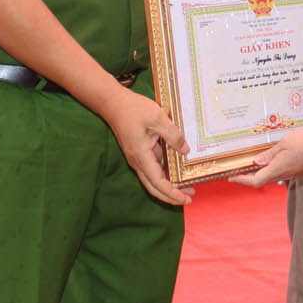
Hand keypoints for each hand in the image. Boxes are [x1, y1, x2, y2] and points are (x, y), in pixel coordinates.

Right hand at [105, 88, 191, 205]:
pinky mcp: (139, 151)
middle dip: (171, 196)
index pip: (158, 183)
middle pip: (154, 187)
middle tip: (189, 198)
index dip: (172, 194)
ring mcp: (138, 157)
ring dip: (169, 185)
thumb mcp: (157, 118)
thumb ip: (173, 135)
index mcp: (141, 156)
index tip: (185, 199)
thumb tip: (185, 150)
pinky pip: (153, 166)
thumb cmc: (133, 109)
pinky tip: (176, 167)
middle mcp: (138, 161)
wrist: (113, 103)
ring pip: (153, 178)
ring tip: (187, 185)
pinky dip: (165, 172)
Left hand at [230, 125, 302, 188]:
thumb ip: (270, 154)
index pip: (256, 181)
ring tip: (251, 165)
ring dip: (260, 173)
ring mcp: (293, 172)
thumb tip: (257, 162)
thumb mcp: (284, 143)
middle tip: (238, 172)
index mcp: (279, 168)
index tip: (232, 177)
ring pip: (272, 177)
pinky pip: (281, 172)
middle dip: (249, 178)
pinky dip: (271, 169)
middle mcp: (285, 174)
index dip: (242, 180)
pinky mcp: (299, 169)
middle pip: (263, 181)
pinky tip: (269, 161)